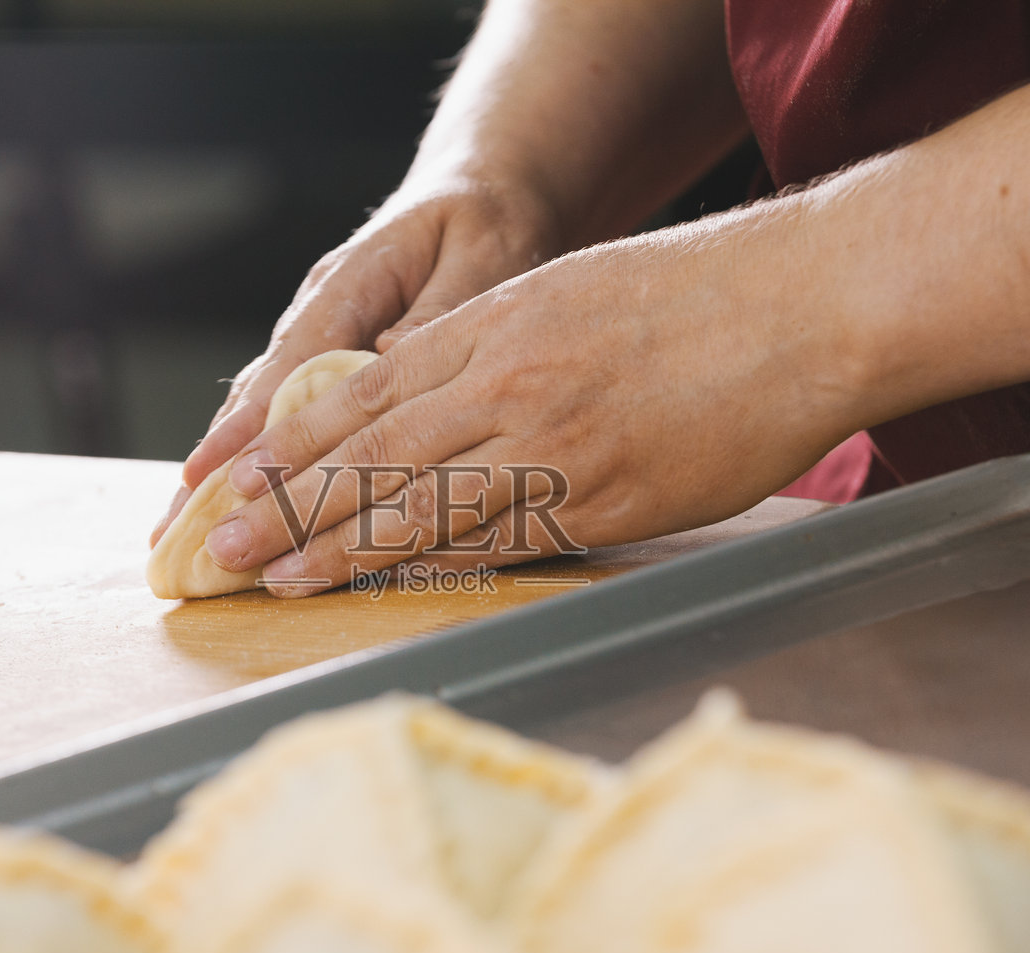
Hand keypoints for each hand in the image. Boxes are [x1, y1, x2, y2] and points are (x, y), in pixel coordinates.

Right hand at [148, 178, 560, 546]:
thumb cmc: (486, 221)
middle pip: (255, 396)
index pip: (289, 364)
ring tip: (178, 531)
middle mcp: (320, 311)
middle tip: (168, 530)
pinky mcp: (334, 353)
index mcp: (349, 283)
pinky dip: (260, 457)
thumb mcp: (480, 256)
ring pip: (262, 409)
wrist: (484, 188)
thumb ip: (437, 312)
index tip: (207, 477)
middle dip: (212, 467)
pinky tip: (232, 504)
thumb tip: (382, 361)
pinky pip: (288, 411)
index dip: (249, 427)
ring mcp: (321, 333)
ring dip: (223, 471)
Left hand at [199, 203, 867, 593]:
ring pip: (424, 502)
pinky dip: (436, 566)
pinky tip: (386, 587)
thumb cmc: (697, 294)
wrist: (805, 303)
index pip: (367, 390)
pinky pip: (505, 540)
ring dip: (340, 547)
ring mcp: (557, 441)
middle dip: (289, 504)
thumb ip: (495, 344)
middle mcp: (510, 381)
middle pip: (375, 452)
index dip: (295, 443)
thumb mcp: (571, 289)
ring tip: (277, 578)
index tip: (240, 478)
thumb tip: (430, 399)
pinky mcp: (609, 497)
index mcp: (496, 322)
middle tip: (223, 546)